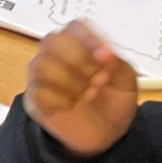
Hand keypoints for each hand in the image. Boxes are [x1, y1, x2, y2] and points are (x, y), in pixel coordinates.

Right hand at [25, 21, 137, 156]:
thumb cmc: (113, 100)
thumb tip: (105, 52)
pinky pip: (38, 91)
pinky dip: (60, 99)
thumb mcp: (127, 79)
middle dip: (80, 61)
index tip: (107, 58)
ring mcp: (41, 75)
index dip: (90, 39)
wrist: (107, 134)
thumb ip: (117, 62)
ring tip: (88, 94)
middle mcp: (55, 53)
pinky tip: (72, 105)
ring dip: (70, 81)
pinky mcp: (34, 97)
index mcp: (79, 43)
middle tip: (99, 79)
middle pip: (53, 41)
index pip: (75, 27)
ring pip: (41, 65)